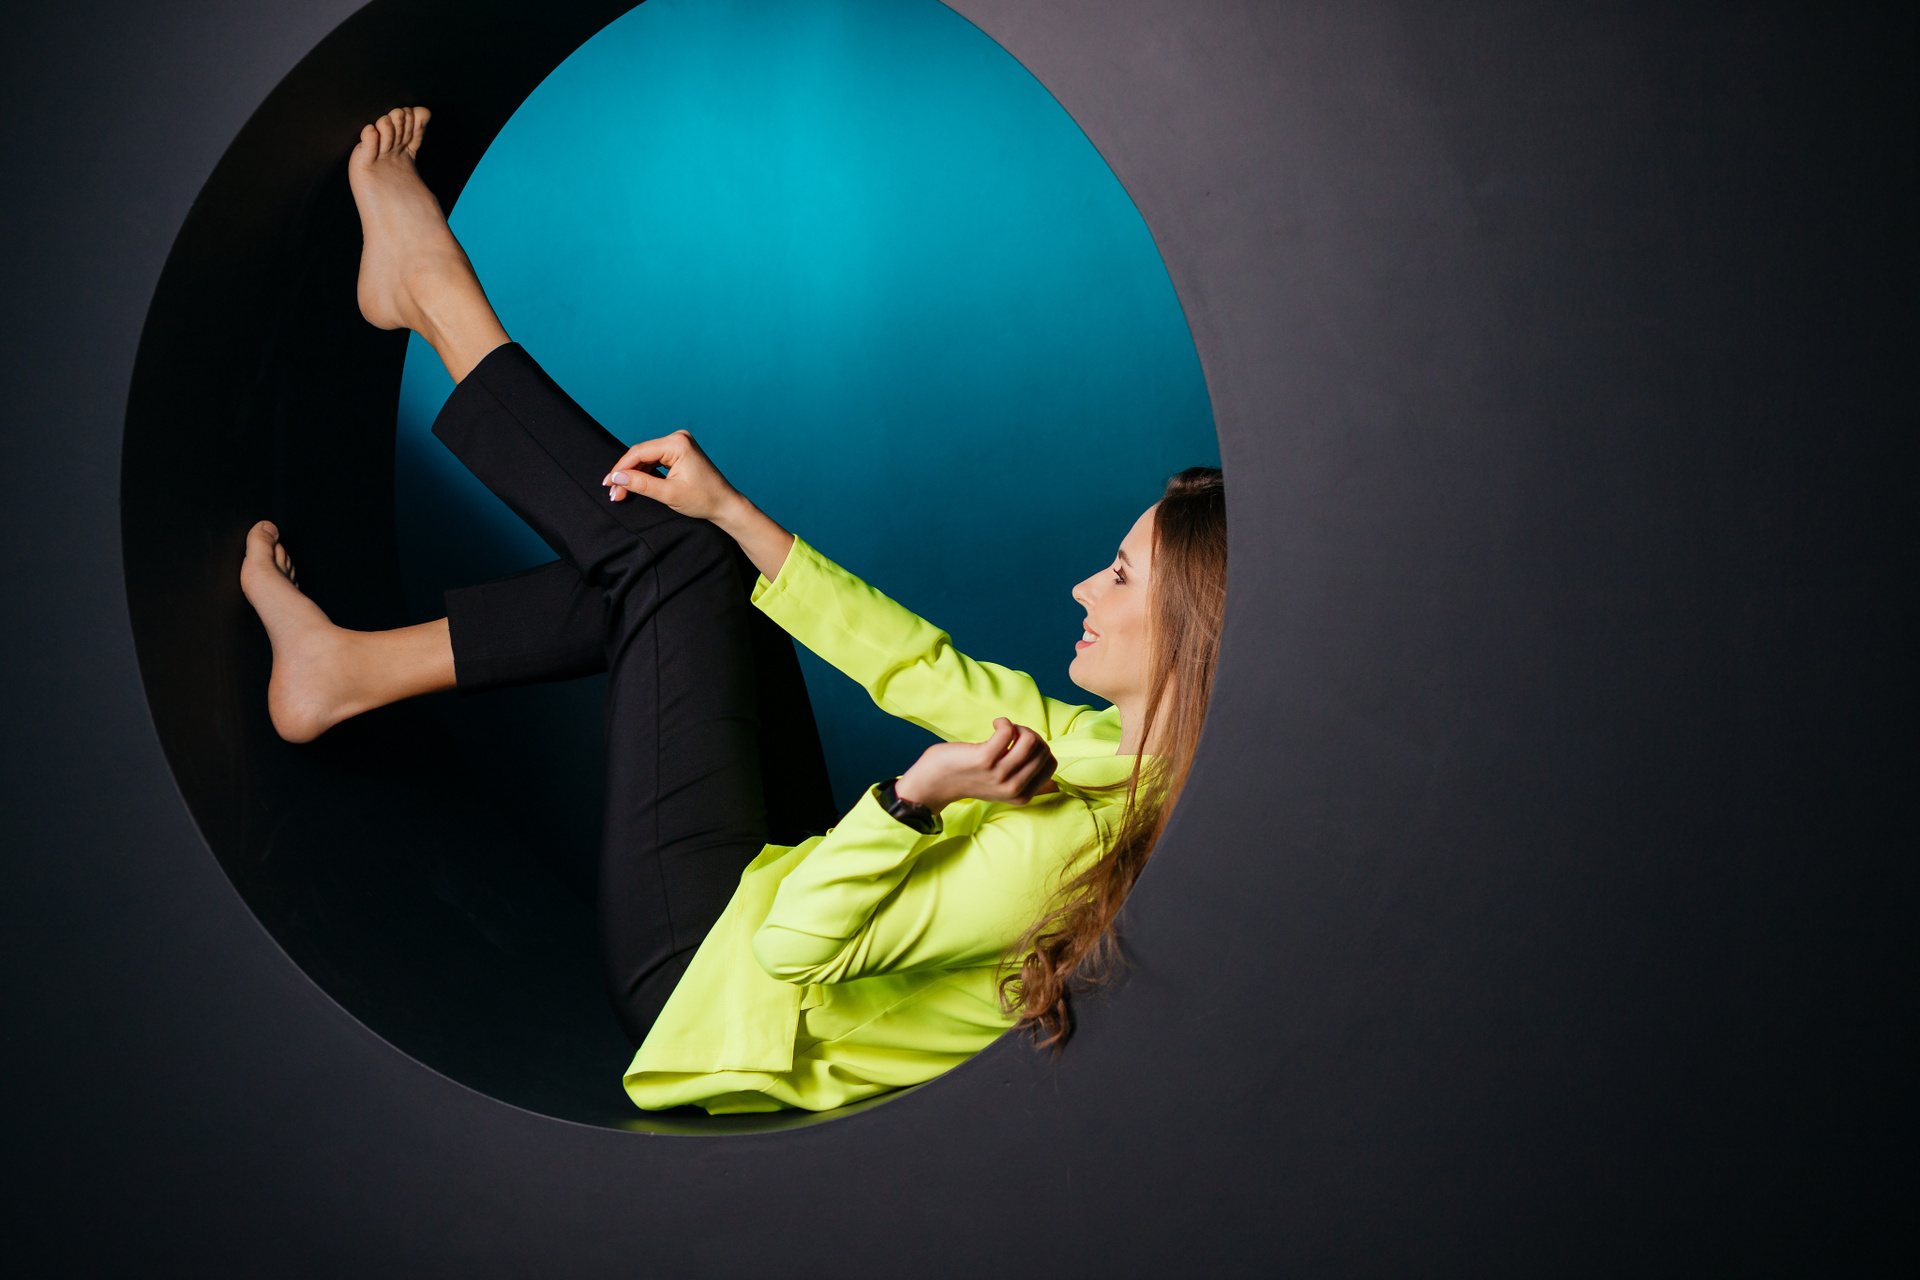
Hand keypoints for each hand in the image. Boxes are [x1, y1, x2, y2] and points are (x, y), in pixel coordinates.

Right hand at [603, 429, 745, 521]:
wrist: (725, 504)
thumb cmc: (703, 500)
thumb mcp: (669, 494)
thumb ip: (641, 484)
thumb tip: (616, 477)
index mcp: (677, 444)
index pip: (639, 452)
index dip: (620, 468)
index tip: (607, 484)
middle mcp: (677, 438)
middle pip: (641, 454)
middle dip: (625, 473)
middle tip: (612, 492)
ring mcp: (679, 444)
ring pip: (646, 458)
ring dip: (633, 474)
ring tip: (620, 493)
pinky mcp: (678, 452)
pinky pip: (654, 460)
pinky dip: (644, 473)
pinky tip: (633, 485)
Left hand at [893, 718, 1058, 812]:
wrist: (935, 782)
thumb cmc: (970, 777)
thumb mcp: (1002, 786)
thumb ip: (1023, 778)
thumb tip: (1048, 762)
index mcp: (1022, 795)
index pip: (1051, 764)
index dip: (1041, 746)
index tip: (1022, 743)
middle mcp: (1014, 788)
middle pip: (1042, 749)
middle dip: (1030, 734)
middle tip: (1011, 733)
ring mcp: (1000, 775)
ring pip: (1030, 740)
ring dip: (1017, 727)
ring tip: (1002, 729)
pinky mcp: (985, 759)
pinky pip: (1009, 731)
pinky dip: (1004, 722)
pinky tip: (995, 724)